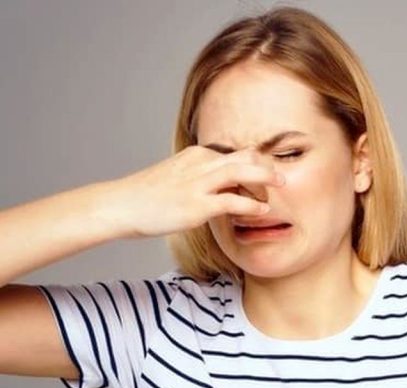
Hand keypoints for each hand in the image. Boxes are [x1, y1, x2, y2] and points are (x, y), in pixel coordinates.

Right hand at [101, 145, 284, 237]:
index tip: (270, 172)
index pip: (235, 154)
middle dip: (267, 165)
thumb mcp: (177, 178)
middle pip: (244, 156)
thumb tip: (223, 191)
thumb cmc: (147, 196)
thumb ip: (201, 180)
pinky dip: (251, 205)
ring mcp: (197, 183)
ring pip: (241, 172)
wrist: (120, 205)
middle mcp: (199, 164)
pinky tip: (263, 211)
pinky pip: (231, 201)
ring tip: (282, 185)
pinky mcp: (195, 204)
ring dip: (265, 177)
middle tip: (283, 176)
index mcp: (196, 155)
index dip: (256, 163)